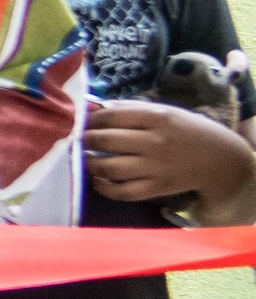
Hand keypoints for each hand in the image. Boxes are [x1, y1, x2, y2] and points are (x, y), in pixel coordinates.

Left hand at [89, 96, 255, 215]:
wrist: (218, 159)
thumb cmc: (184, 130)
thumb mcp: (163, 111)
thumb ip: (129, 108)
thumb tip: (92, 106)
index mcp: (157, 117)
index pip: (110, 116)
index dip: (89, 120)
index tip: (83, 123)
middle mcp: (155, 141)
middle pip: (105, 140)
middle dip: (85, 140)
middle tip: (81, 141)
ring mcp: (156, 167)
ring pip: (109, 167)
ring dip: (90, 164)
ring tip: (87, 159)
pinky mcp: (157, 188)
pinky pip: (123, 192)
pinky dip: (104, 188)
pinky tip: (99, 180)